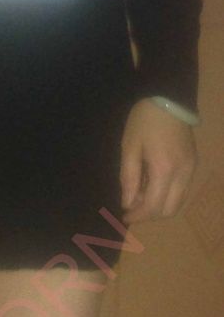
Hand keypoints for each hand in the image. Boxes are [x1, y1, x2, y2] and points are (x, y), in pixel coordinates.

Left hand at [119, 98, 197, 224]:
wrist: (169, 100)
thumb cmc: (144, 121)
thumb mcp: (129, 147)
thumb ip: (128, 177)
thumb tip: (128, 203)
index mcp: (164, 169)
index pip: (153, 206)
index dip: (138, 216)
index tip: (124, 215)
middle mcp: (182, 174)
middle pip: (169, 210)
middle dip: (149, 214)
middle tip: (132, 205)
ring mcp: (191, 169)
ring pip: (178, 202)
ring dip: (159, 205)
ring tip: (140, 192)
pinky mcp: (193, 164)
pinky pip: (182, 189)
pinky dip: (167, 194)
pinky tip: (152, 182)